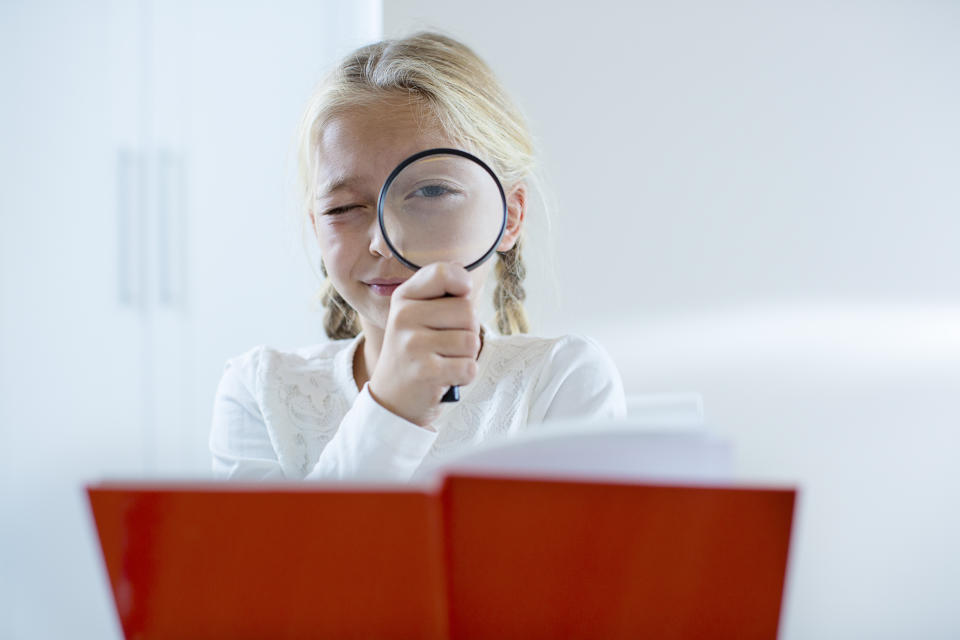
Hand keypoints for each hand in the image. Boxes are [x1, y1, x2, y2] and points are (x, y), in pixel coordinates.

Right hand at [368, 262, 480, 427]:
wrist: (392, 398)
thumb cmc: (417, 351)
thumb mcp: (419, 315)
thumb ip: (442, 293)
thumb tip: (466, 277)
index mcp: (404, 297)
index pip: (444, 273)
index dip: (463, 284)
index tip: (460, 297)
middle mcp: (404, 316)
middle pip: (468, 311)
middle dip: (468, 330)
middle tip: (446, 344)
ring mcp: (412, 344)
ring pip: (471, 341)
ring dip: (466, 356)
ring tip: (444, 360)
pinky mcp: (425, 371)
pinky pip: (469, 367)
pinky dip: (464, 376)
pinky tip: (445, 376)